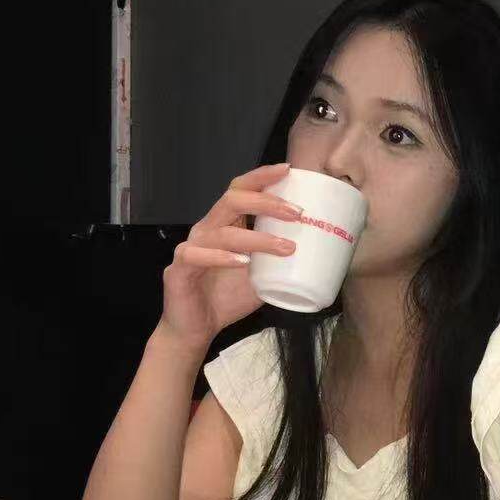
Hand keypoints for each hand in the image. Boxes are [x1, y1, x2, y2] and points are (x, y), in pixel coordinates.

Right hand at [160, 162, 302, 350]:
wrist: (196, 329)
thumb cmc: (227, 298)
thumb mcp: (263, 275)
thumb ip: (280, 259)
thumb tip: (320, 251)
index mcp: (225, 225)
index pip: (240, 190)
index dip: (261, 177)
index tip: (288, 170)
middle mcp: (207, 230)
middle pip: (232, 200)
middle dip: (267, 202)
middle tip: (298, 214)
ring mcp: (191, 247)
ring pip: (223, 231)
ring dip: (258, 238)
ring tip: (286, 247)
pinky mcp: (179, 269)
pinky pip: (197, 256)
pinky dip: (222, 257)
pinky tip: (242, 263)